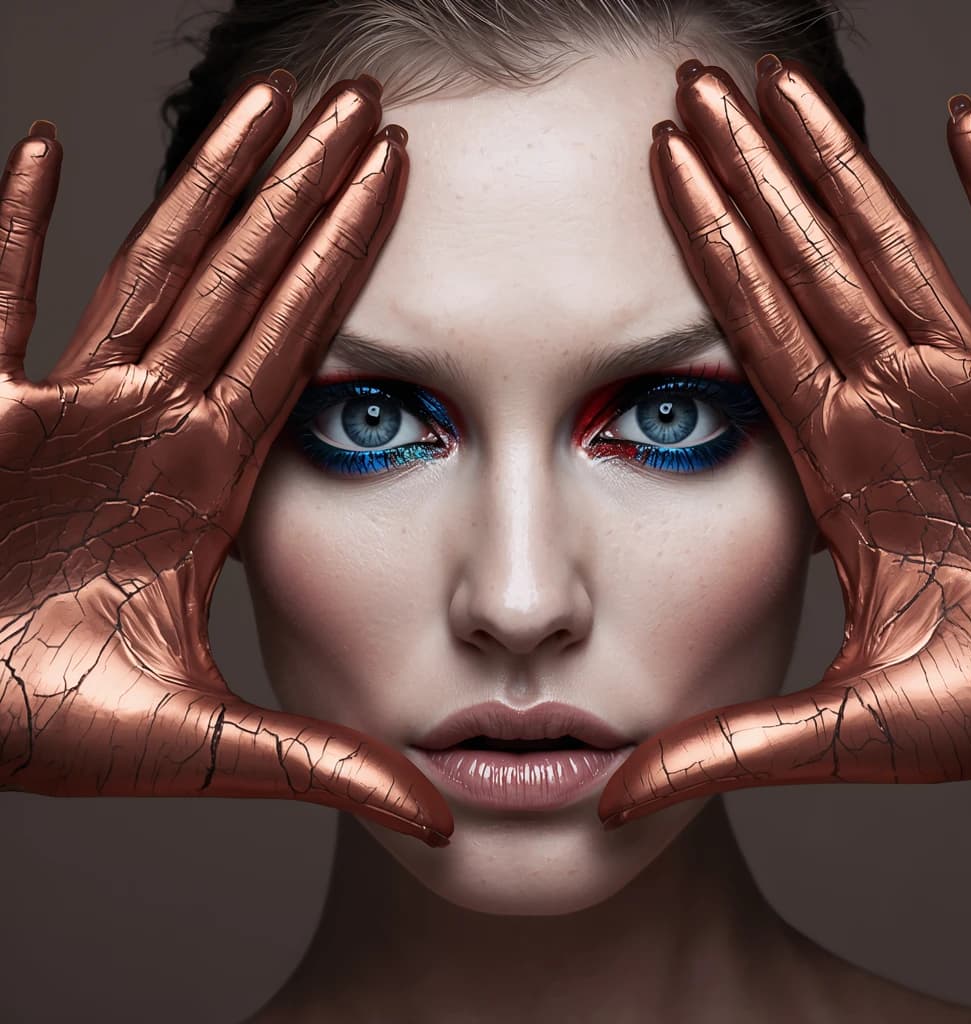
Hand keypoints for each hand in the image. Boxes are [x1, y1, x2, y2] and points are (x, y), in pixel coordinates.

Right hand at [0, 71, 451, 846]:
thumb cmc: (48, 726)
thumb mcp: (205, 745)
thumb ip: (322, 767)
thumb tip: (436, 812)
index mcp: (207, 478)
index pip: (300, 342)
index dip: (350, 261)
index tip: (401, 184)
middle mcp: (146, 421)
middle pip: (243, 279)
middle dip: (302, 190)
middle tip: (364, 104)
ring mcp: (57, 405)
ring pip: (145, 266)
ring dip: (199, 184)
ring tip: (260, 103)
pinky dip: (6, 227)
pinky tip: (42, 147)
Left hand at [599, 57, 970, 826]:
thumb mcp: (849, 730)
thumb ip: (729, 752)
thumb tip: (611, 795)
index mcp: (839, 468)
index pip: (750, 332)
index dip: (703, 251)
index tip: (651, 172)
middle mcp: (896, 410)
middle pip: (804, 265)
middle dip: (751, 177)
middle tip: (691, 85)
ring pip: (897, 249)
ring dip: (844, 167)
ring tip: (785, 84)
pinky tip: (966, 125)